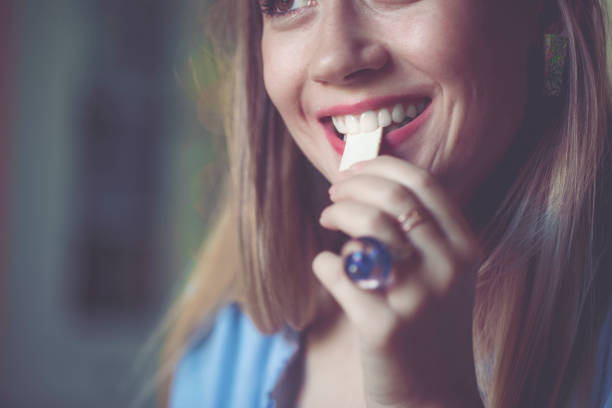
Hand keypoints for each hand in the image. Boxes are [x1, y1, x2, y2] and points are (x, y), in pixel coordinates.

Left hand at [314, 156, 483, 407]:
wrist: (431, 394)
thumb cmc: (429, 324)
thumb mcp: (444, 273)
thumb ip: (420, 231)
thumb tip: (368, 182)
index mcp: (465, 248)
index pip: (423, 184)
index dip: (381, 166)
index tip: (354, 169)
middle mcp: (447, 269)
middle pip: (392, 200)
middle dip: (353, 186)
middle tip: (334, 194)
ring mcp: (417, 298)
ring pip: (367, 228)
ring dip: (337, 214)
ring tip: (327, 220)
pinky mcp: (383, 326)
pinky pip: (339, 272)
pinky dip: (324, 261)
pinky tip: (327, 266)